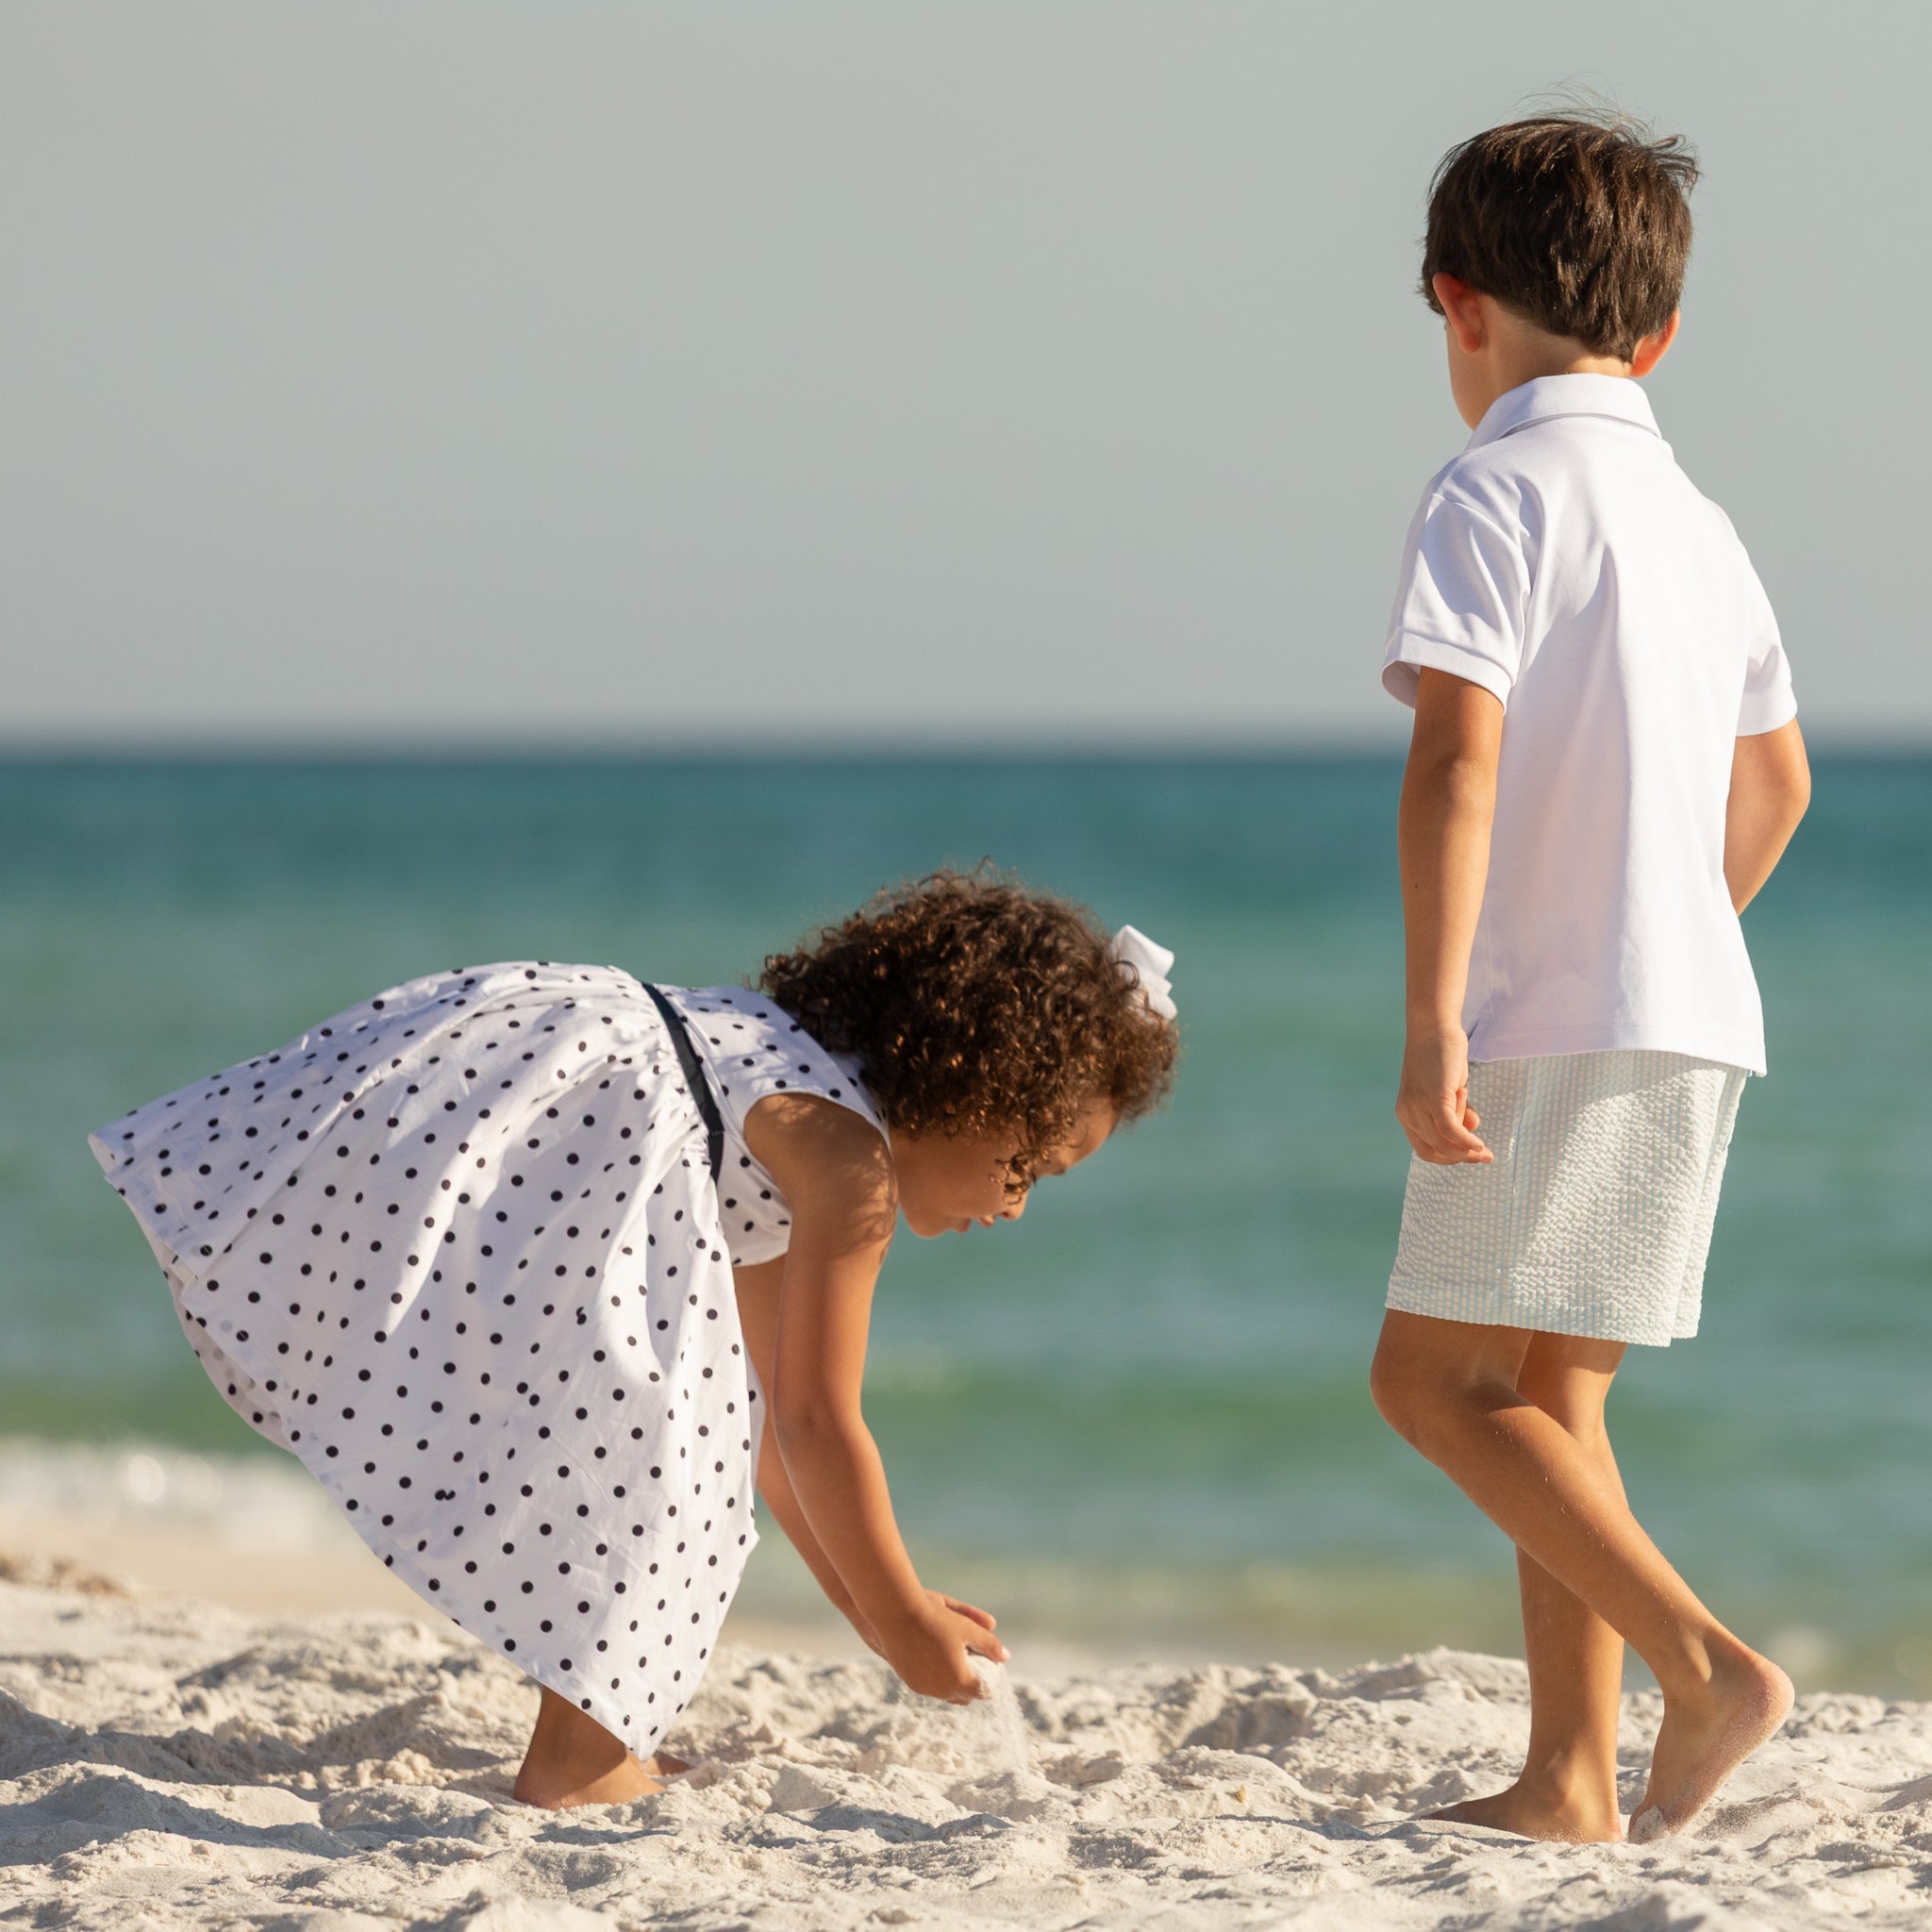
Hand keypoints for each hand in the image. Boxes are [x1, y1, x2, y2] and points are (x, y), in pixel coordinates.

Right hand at [878, 1591, 1008, 1703]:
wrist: (896, 1615)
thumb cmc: (936, 1619)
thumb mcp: (968, 1629)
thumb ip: (990, 1644)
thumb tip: (1005, 1656)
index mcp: (959, 1680)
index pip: (983, 1692)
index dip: (989, 1680)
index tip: (989, 1665)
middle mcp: (941, 1690)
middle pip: (965, 1696)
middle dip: (972, 1682)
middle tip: (973, 1661)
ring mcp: (924, 1688)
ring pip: (947, 1693)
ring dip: (953, 1681)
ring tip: (955, 1657)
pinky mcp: (910, 1682)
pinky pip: (930, 1687)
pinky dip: (937, 1678)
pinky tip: (937, 1657)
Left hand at [1396, 1025, 1491, 1164]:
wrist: (1433, 1028)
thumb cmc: (1442, 1058)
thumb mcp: (1447, 1090)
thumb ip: (1455, 1110)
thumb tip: (1471, 1128)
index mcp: (1407, 1114)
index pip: (1425, 1150)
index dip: (1447, 1158)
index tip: (1467, 1156)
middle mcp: (1408, 1113)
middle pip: (1436, 1149)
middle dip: (1462, 1157)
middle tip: (1485, 1157)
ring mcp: (1419, 1106)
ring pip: (1444, 1141)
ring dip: (1468, 1149)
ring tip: (1485, 1150)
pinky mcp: (1434, 1097)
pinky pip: (1449, 1129)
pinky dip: (1465, 1140)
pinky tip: (1480, 1145)